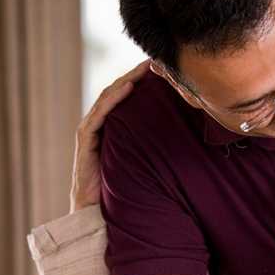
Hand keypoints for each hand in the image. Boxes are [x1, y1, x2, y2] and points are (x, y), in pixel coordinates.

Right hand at [69, 60, 149, 212]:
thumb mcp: (146, 162)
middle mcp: (101, 125)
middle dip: (136, 74)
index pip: (128, 97)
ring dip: (127, 80)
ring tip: (145, 67)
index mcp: (115, 128)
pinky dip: (112, 99)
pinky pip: (98, 115)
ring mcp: (91, 132)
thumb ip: (157, 147)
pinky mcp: (85, 141)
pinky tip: (127, 87)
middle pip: (118, 92)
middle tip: (157, 60)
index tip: (164, 68)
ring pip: (108, 98)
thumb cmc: (125, 190)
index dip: (143, 81)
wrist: (99, 214)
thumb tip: (189, 137)